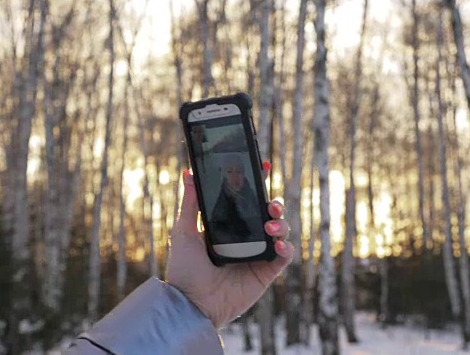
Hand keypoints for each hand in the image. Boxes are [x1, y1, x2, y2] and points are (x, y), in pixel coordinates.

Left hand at [166, 162, 292, 327]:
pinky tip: (277, 244)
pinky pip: (284, 256)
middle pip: (269, 213)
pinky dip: (285, 247)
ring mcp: (257, 254)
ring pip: (280, 230)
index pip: (247, 200)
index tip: (262, 166)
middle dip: (274, 203)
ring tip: (269, 227)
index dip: (258, 183)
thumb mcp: (184, 231)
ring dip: (279, 224)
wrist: (191, 303)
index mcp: (229, 225)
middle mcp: (246, 237)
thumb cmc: (184, 269)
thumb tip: (188, 173)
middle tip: (269, 203)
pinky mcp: (266, 272)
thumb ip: (191, 203)